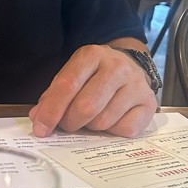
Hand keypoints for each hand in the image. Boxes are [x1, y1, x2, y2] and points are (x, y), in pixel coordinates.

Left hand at [29, 44, 157, 138]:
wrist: (131, 66)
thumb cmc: (95, 76)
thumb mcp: (73, 75)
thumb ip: (54, 95)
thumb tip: (38, 118)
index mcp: (92, 55)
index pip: (67, 85)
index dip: (51, 110)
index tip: (40, 129)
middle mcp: (116, 67)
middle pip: (86, 107)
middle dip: (70, 122)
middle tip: (68, 124)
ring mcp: (136, 84)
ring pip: (103, 121)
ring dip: (91, 127)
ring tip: (92, 118)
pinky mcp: (149, 102)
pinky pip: (124, 129)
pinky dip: (112, 132)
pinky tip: (112, 120)